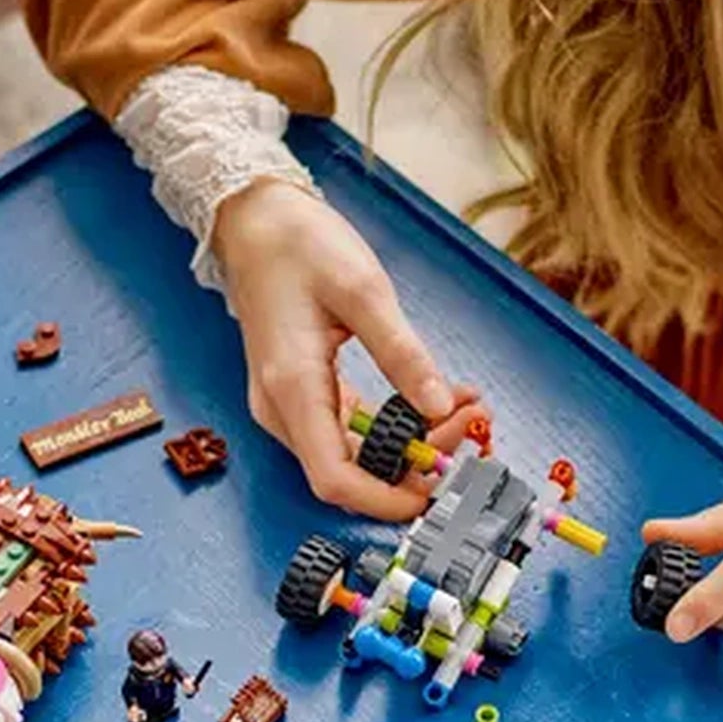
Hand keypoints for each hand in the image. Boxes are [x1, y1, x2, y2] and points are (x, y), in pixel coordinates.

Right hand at [214, 179, 479, 521]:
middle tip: (468, 426)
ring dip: (410, 445)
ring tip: (462, 410)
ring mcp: (289, 406)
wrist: (254, 222)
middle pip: (351, 472)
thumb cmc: (298, 247)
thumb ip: (402, 353)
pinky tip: (432, 401)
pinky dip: (394, 426)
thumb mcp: (363, 290)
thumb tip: (440, 405)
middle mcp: (283, 409)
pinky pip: (349, 432)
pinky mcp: (302, 396)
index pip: (335, 479)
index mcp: (291, 388)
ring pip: (354, 455)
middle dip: (414, 464)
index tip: (436, 490)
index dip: (387, 499)